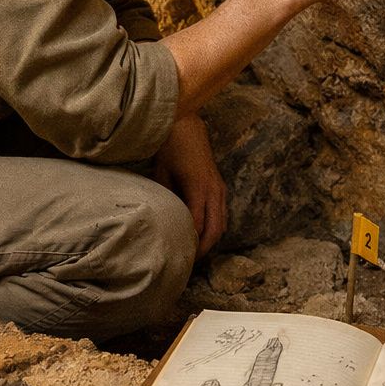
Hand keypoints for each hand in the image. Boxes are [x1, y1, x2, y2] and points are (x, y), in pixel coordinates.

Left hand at [151, 114, 227, 257]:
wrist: (186, 124)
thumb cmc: (170, 147)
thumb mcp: (162, 174)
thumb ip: (166, 199)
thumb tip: (162, 221)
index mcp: (199, 188)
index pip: (198, 226)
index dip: (191, 244)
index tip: (180, 256)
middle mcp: (214, 191)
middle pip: (215, 230)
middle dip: (204, 249)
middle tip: (189, 261)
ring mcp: (220, 188)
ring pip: (222, 223)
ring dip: (212, 239)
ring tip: (196, 251)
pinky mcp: (220, 186)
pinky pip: (222, 213)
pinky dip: (215, 227)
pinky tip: (202, 234)